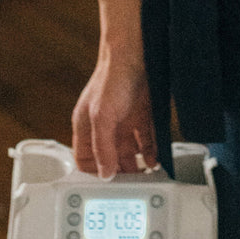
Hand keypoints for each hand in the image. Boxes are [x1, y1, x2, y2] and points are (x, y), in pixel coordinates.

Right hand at [72, 49, 157, 179]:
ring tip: (144, 176)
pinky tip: (154, 160)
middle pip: (110, 157)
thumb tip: (105, 173)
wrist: (137, 51)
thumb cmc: (113, 77)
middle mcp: (105, 124)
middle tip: (129, 187)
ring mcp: (124, 119)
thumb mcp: (102, 115)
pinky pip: (146, 139)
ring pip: (129, 150)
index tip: (106, 186)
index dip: (94, 173)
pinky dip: (150, 151)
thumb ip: (103, 147)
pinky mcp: (142, 113)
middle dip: (119, 172)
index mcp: (87, 125)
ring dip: (137, 163)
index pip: (85, 159)